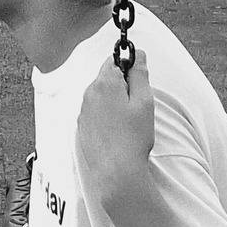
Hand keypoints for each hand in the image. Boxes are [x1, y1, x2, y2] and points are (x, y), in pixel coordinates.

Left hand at [78, 50, 155, 207]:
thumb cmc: (132, 138)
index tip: (139, 81)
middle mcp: (89, 94)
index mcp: (104, 83)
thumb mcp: (144, 102)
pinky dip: (106, 117)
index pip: (114, 60)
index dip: (129, 67)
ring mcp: (83, 111)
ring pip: (101, 96)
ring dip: (114, 102)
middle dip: (122, 86)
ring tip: (128, 123)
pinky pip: (95, 112)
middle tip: (137, 106)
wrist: (115, 171)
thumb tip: (137, 54)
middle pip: (106, 78)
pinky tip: (117, 132)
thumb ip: (140, 74)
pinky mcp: (82, 126)